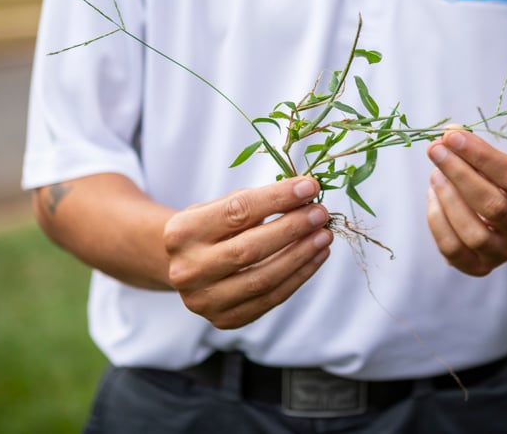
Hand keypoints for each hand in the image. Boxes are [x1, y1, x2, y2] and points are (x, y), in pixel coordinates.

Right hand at [164, 177, 332, 328]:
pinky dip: (299, 276)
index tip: (309, 187)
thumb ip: (257, 200)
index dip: (278, 198)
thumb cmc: (210, 229)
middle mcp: (187, 269)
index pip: (237, 211)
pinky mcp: (224, 320)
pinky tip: (315, 257)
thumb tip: (305, 194)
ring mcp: (203, 300)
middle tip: (320, 213)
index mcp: (182, 232)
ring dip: (301, 255)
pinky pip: (270, 299)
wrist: (186, 266)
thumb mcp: (219, 207)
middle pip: (250, 248)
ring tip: (324, 235)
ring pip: (263, 279)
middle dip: (292, 228)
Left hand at [426, 129, 506, 275]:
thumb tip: (447, 134)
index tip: (451, 136)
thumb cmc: (496, 180)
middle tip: (435, 150)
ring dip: (448, 200)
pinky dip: (437, 222)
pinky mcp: (480, 267)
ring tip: (435, 175)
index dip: (479, 154)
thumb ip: (471, 146)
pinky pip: (454, 250)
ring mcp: (505, 251)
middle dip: (459, 174)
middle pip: (493, 206)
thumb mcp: (492, 160)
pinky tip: (433, 198)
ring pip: (475, 233)